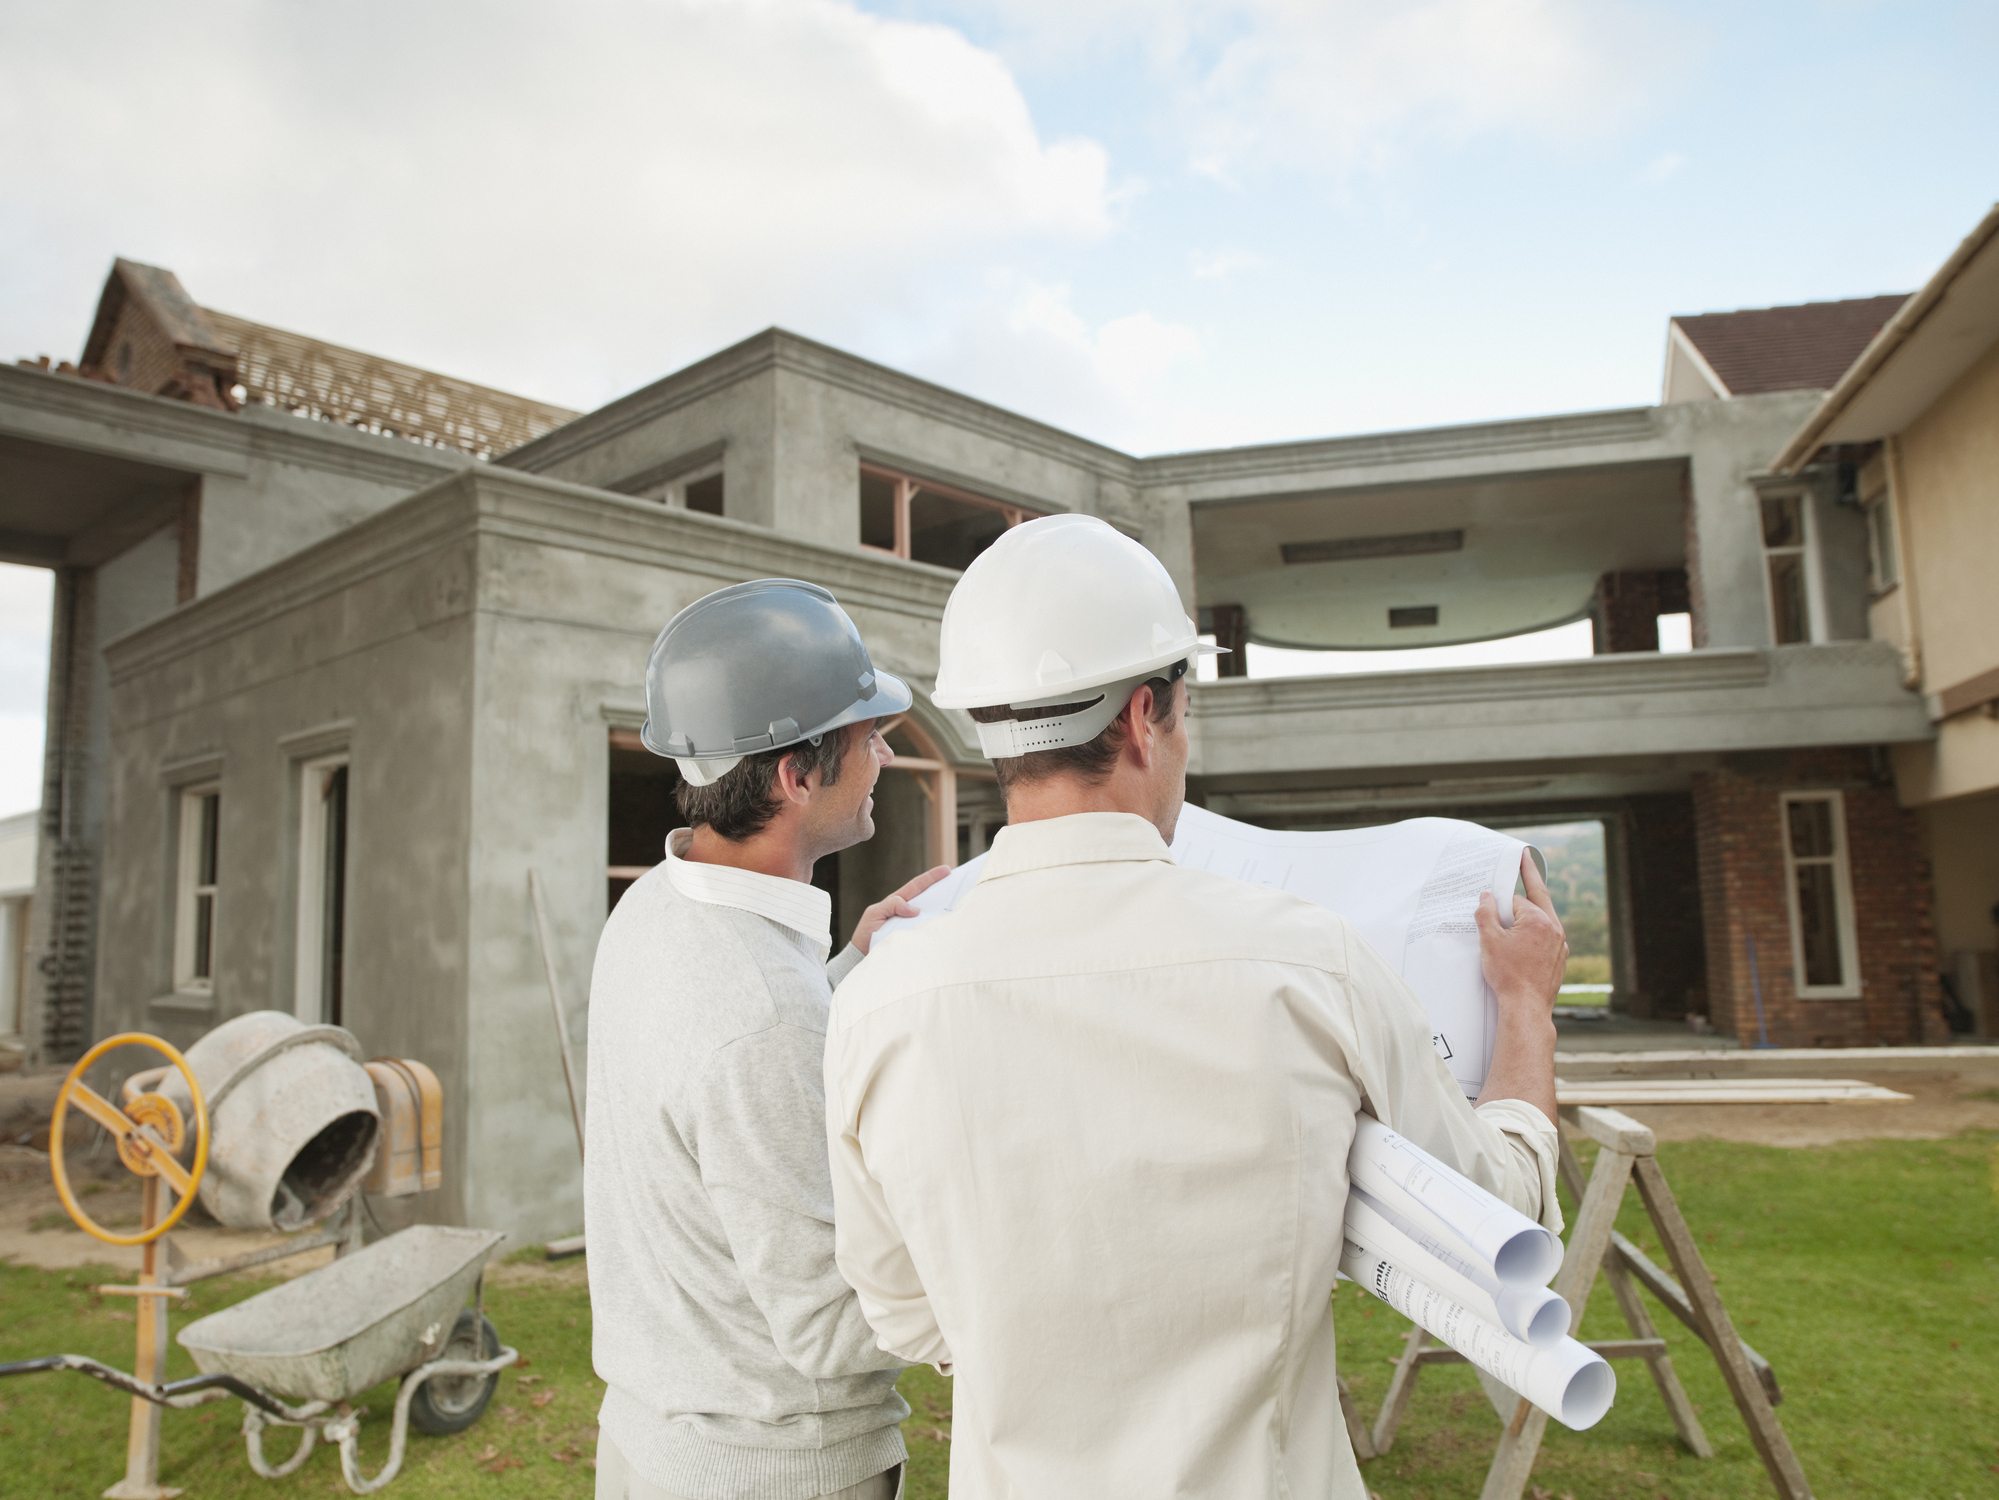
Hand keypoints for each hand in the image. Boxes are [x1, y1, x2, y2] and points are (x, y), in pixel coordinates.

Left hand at [850, 865, 951, 955]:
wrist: (862, 955)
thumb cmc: (866, 933)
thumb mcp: (874, 913)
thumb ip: (891, 906)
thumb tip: (915, 909)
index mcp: (897, 902)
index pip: (917, 886)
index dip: (931, 877)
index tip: (946, 870)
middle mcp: (907, 912)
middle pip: (928, 898)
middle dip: (943, 890)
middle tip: (960, 883)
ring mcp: (912, 924)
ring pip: (931, 914)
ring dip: (944, 909)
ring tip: (959, 904)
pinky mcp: (914, 937)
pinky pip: (927, 930)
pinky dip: (937, 928)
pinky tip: (947, 927)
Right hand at [1474, 849, 1567, 1024]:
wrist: (1527, 1008)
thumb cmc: (1509, 976)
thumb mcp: (1489, 941)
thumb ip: (1486, 914)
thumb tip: (1486, 897)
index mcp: (1539, 920)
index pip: (1516, 899)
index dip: (1500, 902)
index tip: (1490, 899)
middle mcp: (1555, 929)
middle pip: (1539, 899)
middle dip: (1530, 880)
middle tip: (1526, 859)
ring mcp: (1560, 944)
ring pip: (1543, 920)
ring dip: (1530, 913)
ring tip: (1519, 909)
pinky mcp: (1560, 958)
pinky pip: (1547, 936)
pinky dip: (1536, 932)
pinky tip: (1524, 941)